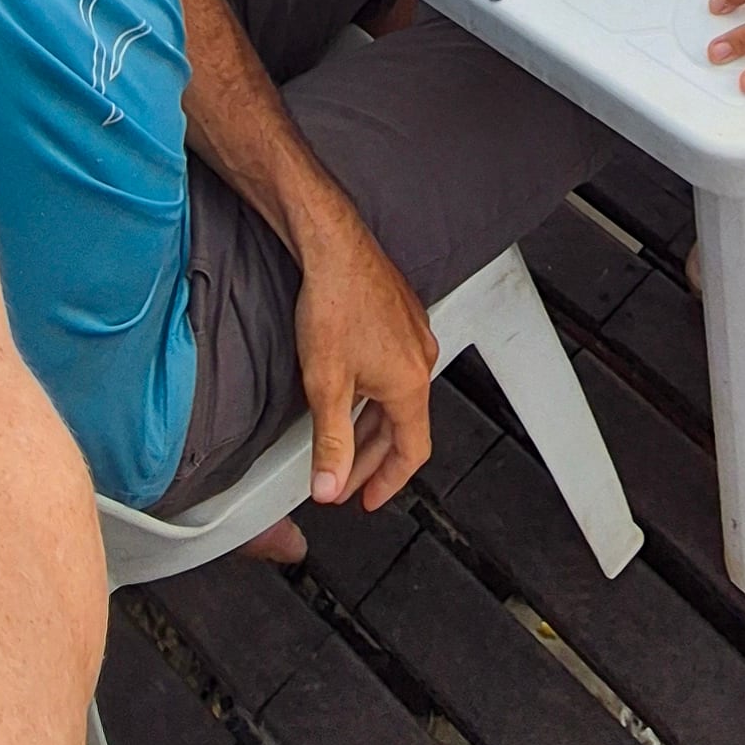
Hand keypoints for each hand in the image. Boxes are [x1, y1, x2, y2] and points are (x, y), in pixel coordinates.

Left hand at [289, 208, 437, 507]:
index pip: (413, 451)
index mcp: (410, 383)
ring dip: (370, 428)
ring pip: (396, 399)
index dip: (389, 482)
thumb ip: (330, 442)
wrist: (332, 245)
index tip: (368, 499)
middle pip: (403, 428)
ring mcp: (413, 336)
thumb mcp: (325, 385)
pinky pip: (393, 370)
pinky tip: (348, 396)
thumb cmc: (334, 301)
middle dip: (371, 460)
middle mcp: (420, 360)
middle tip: (344, 480)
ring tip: (342, 446)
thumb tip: (329, 485)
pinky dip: (372, 396)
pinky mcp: (400, 317)